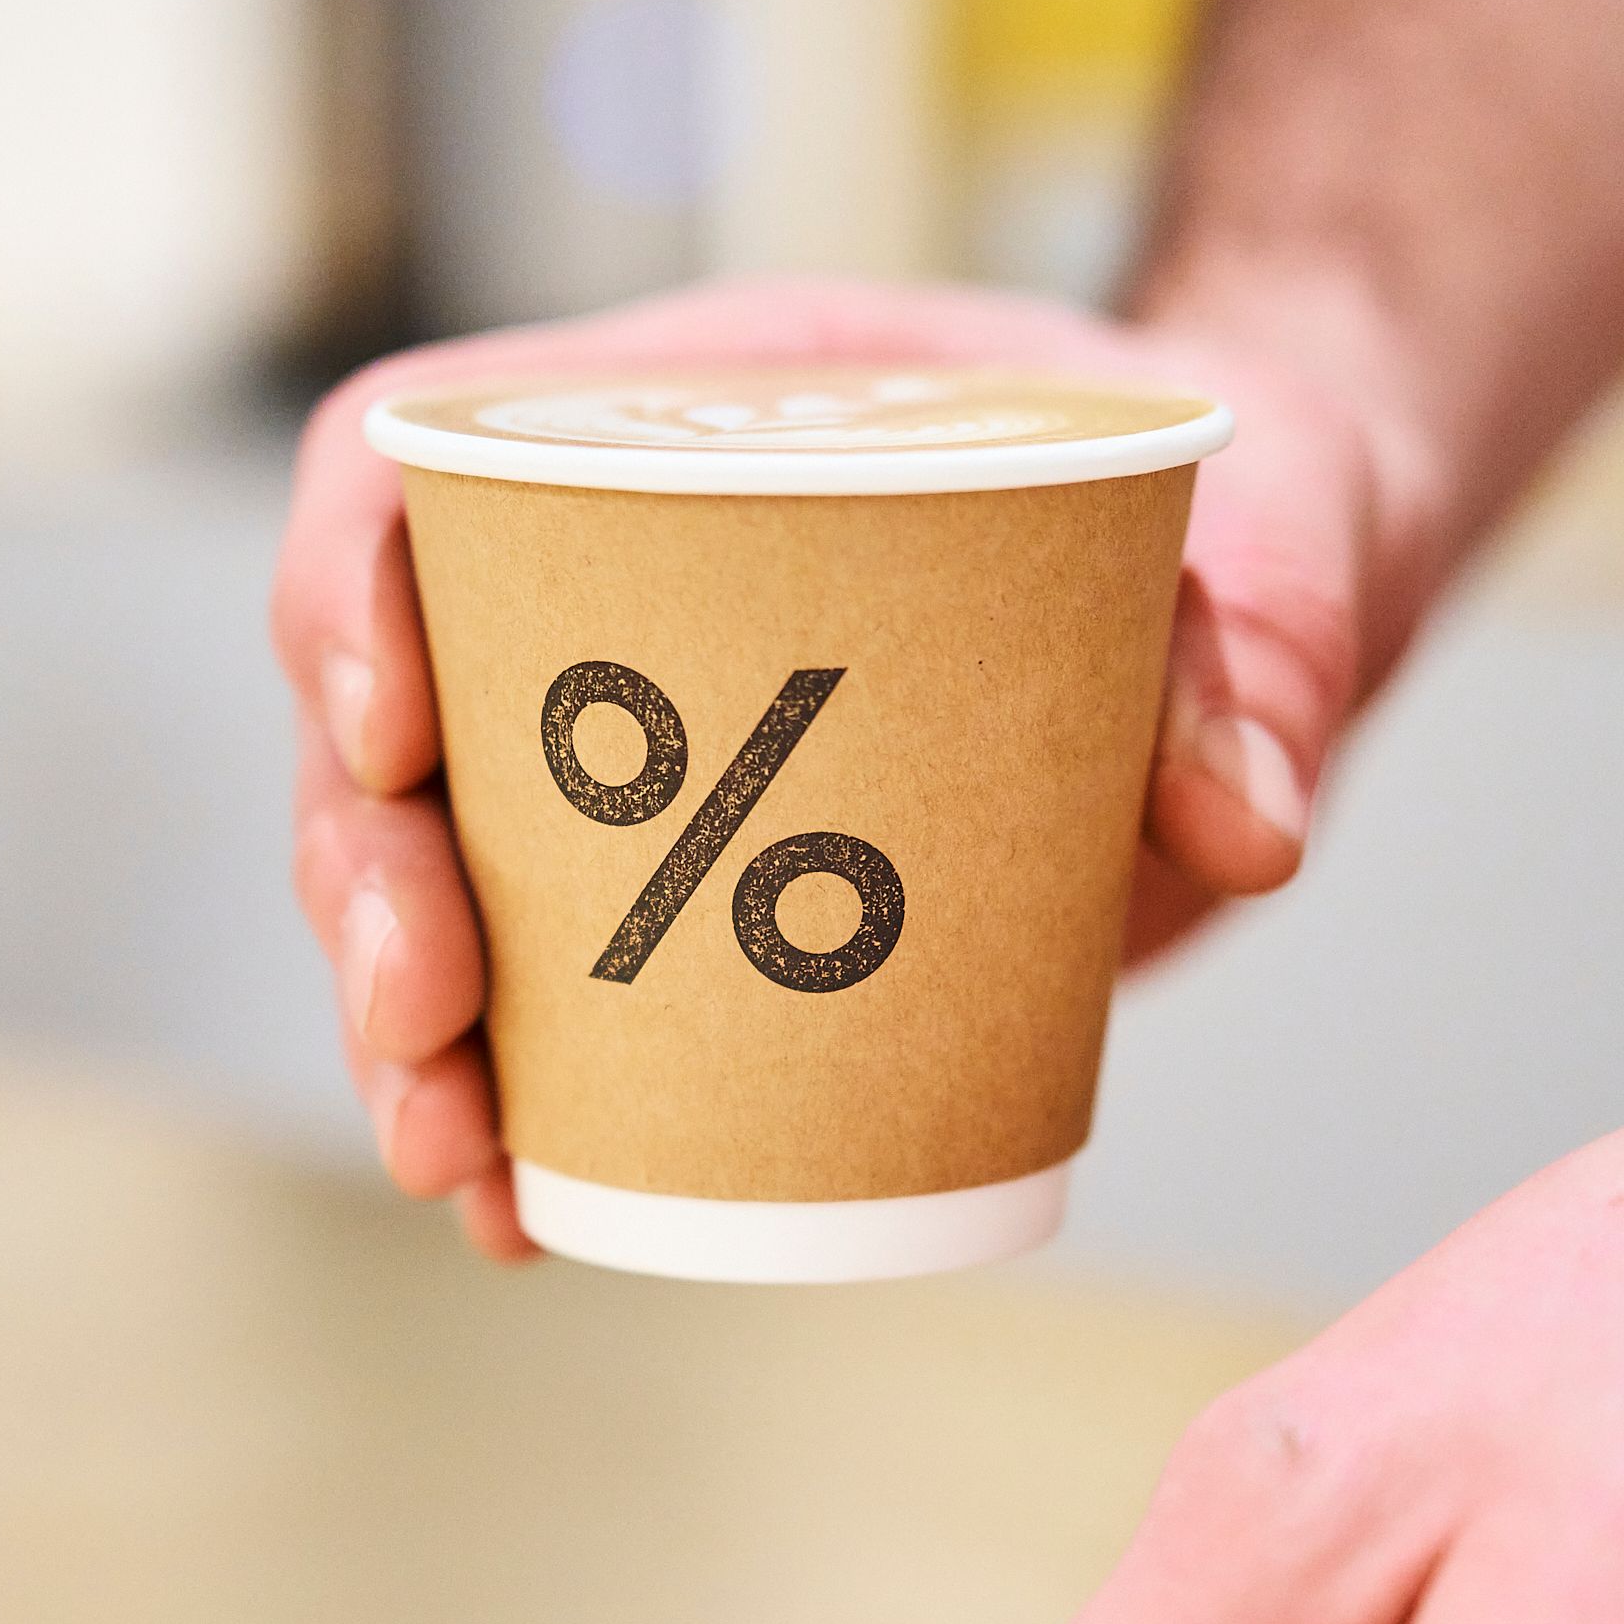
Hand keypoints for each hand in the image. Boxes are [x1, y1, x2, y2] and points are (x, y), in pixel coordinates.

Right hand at [270, 272, 1431, 1254]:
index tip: (391, 736)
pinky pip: (540, 993)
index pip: (416, 454)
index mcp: (685, 412)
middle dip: (367, 884)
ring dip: (403, 1031)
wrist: (1249, 587)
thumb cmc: (1221, 492)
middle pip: (382, 717)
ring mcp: (621, 749)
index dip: (350, 590)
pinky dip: (515, 1105)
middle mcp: (603, 581)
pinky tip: (521, 1210)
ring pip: (424, 876)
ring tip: (459, 1157)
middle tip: (426, 1021)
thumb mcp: (1274, 515)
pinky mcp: (681, 892)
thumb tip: (1246, 824)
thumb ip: (1268, 634)